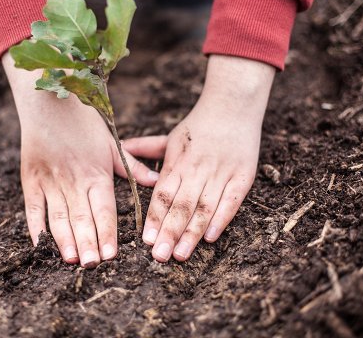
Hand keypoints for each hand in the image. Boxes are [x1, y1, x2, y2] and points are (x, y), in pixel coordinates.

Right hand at [2, 54, 159, 267]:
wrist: (49, 103)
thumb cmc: (84, 123)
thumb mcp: (111, 143)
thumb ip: (133, 166)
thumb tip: (156, 182)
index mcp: (96, 173)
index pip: (104, 210)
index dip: (107, 233)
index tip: (111, 254)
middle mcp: (74, 181)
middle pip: (82, 218)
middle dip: (87, 243)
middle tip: (91, 265)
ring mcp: (50, 181)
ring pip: (58, 217)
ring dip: (64, 239)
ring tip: (70, 260)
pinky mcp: (31, 179)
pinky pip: (32, 207)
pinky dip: (35, 226)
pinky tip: (40, 244)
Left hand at [123, 55, 274, 261]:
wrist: (233, 106)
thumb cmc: (198, 126)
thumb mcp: (170, 136)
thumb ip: (145, 148)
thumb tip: (119, 148)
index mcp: (178, 162)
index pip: (163, 194)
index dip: (155, 217)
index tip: (147, 239)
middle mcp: (198, 169)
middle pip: (182, 205)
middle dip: (170, 232)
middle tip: (160, 256)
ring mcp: (221, 173)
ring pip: (205, 207)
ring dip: (192, 232)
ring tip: (181, 255)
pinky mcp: (242, 176)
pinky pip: (232, 201)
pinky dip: (222, 219)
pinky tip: (211, 237)